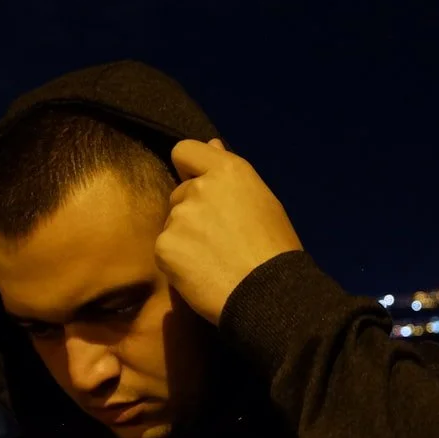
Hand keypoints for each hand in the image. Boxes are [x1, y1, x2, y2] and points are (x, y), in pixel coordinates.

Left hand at [155, 138, 302, 325]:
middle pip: (180, 193)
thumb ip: (230, 174)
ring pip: (172, 223)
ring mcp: (179, 217)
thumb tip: (212, 144)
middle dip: (192, 211)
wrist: (267, 294)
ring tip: (214, 259)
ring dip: (185, 237)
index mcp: (228, 171)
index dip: (189, 167)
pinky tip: (202, 272)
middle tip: (219, 238)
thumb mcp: (262, 201)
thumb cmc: (274, 249)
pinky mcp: (164, 245)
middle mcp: (199, 187)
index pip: (185, 150)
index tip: (196, 183)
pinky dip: (177, 260)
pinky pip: (165, 248)